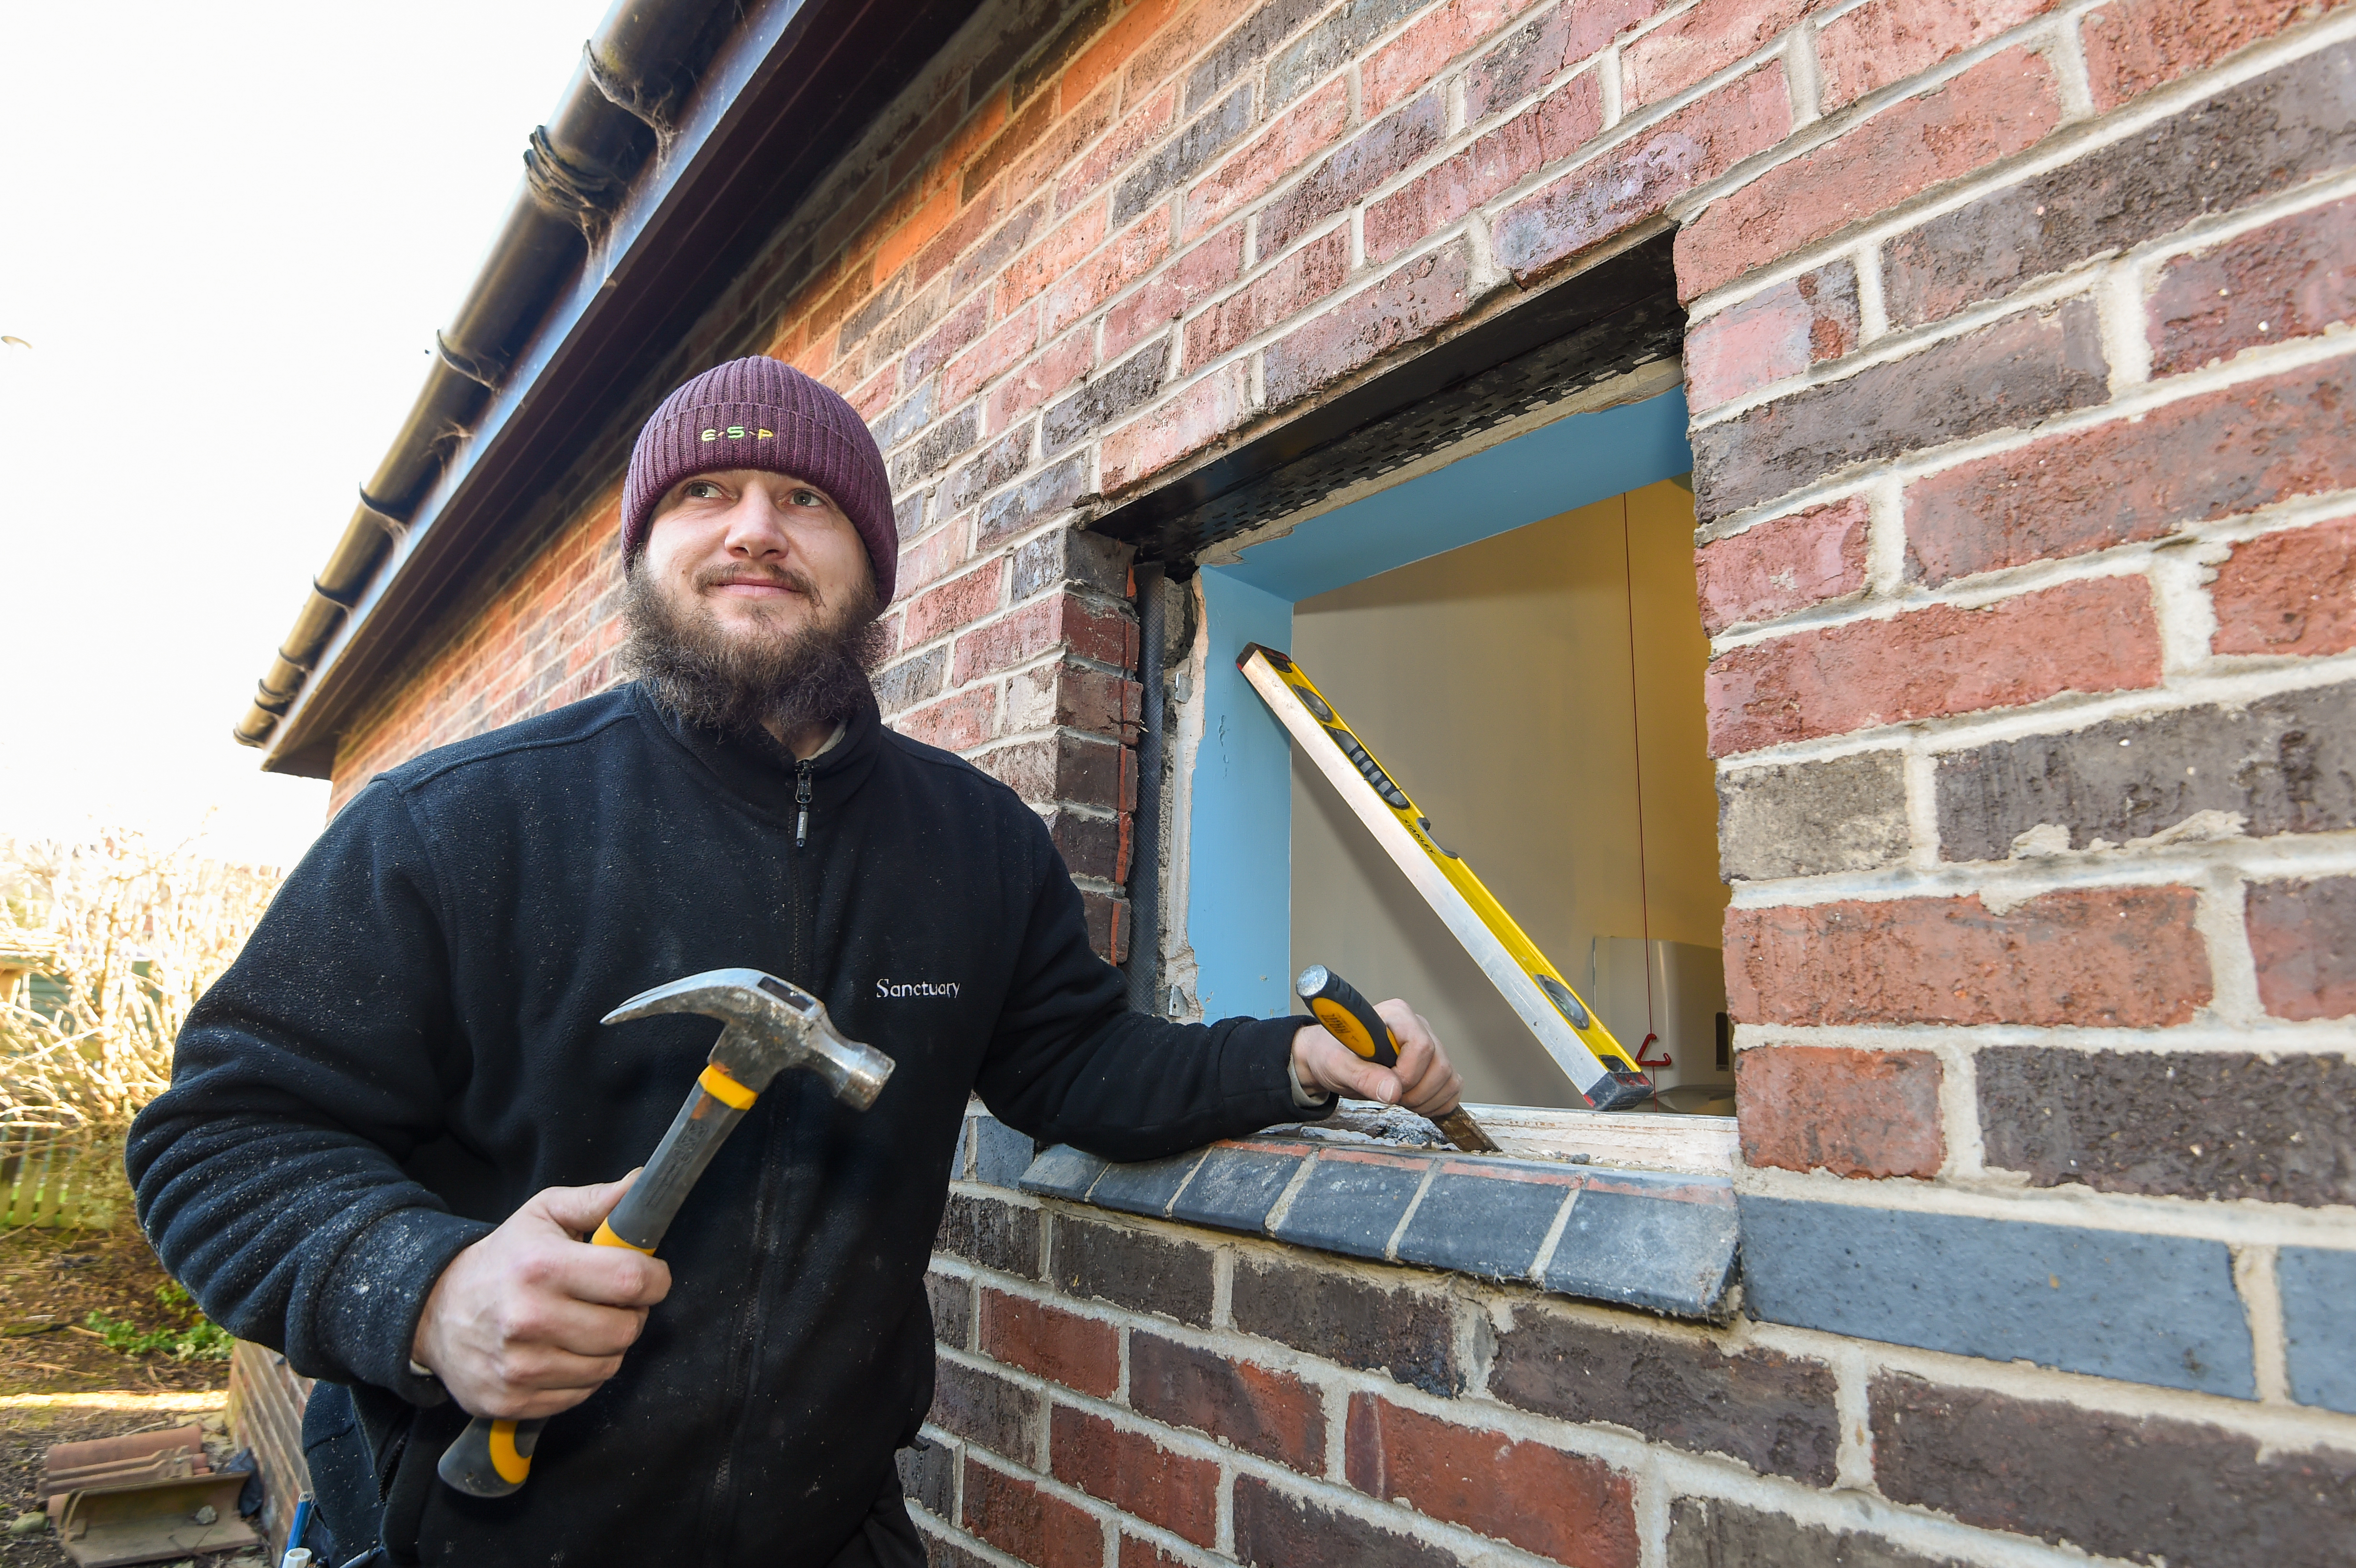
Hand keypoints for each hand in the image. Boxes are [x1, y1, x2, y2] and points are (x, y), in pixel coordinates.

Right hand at [411, 1173, 671, 1420]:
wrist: (435, 1311)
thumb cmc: (503, 1259)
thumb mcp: (543, 1214)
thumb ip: (597, 1200)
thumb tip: (642, 1183)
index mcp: (541, 1267)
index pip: (630, 1280)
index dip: (655, 1278)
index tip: (652, 1275)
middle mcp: (529, 1319)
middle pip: (625, 1329)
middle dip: (633, 1313)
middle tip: (615, 1301)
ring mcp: (519, 1366)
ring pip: (608, 1366)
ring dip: (609, 1346)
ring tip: (587, 1324)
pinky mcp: (512, 1401)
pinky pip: (582, 1393)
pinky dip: (584, 1375)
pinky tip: (565, 1351)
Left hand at [1290, 999, 1463, 1116]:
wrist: (1334, 1061)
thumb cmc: (1334, 1055)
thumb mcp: (1337, 1066)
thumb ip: (1362, 1077)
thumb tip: (1392, 1091)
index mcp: (1396, 1016)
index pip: (1421, 1045)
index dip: (1407, 1073)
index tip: (1387, 1086)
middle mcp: (1418, 1026)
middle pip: (1440, 1065)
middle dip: (1416, 1092)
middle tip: (1390, 1096)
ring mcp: (1431, 1045)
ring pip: (1449, 1078)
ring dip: (1426, 1101)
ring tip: (1398, 1099)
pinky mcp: (1436, 1064)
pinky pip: (1453, 1087)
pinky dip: (1438, 1104)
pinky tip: (1415, 1104)